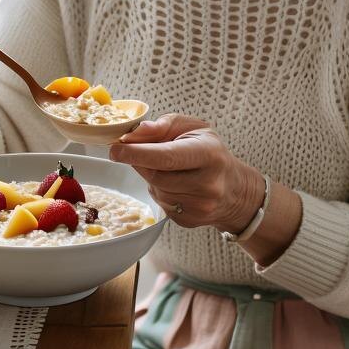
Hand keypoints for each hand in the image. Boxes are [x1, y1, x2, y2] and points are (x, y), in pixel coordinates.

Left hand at [108, 114, 263, 232]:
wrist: (233, 188)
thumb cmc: (209, 152)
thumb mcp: (191, 128)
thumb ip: (162, 126)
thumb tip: (134, 133)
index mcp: (208, 154)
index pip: (165, 156)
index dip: (136, 153)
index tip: (115, 149)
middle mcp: (208, 184)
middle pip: (155, 175)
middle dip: (140, 162)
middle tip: (136, 151)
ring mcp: (200, 207)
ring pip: (156, 191)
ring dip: (151, 177)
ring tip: (166, 168)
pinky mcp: (190, 221)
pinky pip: (161, 205)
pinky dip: (160, 192)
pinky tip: (174, 184)